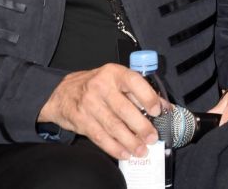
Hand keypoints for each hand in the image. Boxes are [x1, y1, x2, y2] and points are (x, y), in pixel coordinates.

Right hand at [37, 64, 162, 159]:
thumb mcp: (117, 81)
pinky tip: (125, 153)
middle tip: (152, 138)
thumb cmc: (96, 86)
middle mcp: (101, 86)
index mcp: (114, 73)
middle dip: (141, 126)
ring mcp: (89, 104)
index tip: (157, 111)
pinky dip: (114, 148)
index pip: (134, 82)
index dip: (147, 97)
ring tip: (142, 150)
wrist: (63, 93)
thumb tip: (165, 106)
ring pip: (113, 126)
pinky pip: (100, 137)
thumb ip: (140, 92)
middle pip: (124, 109)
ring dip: (130, 141)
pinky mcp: (81, 120)